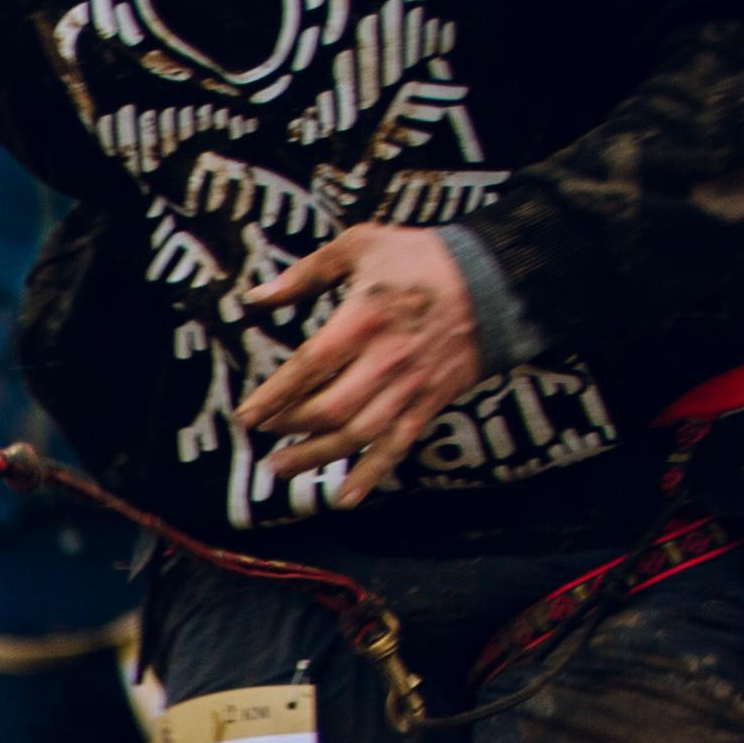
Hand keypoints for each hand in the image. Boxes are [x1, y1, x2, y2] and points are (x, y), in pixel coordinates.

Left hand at [237, 223, 483, 502]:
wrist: (497, 278)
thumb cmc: (423, 257)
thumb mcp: (362, 245)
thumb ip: (307, 272)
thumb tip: (258, 297)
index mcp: (363, 320)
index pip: (309, 367)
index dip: (274, 395)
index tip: (246, 417)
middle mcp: (386, 360)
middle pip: (330, 410)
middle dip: (291, 428)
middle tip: (264, 436)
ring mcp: (410, 385)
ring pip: (358, 435)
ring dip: (316, 458)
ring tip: (281, 469)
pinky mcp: (431, 401)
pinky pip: (397, 445)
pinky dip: (370, 475)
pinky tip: (344, 498)